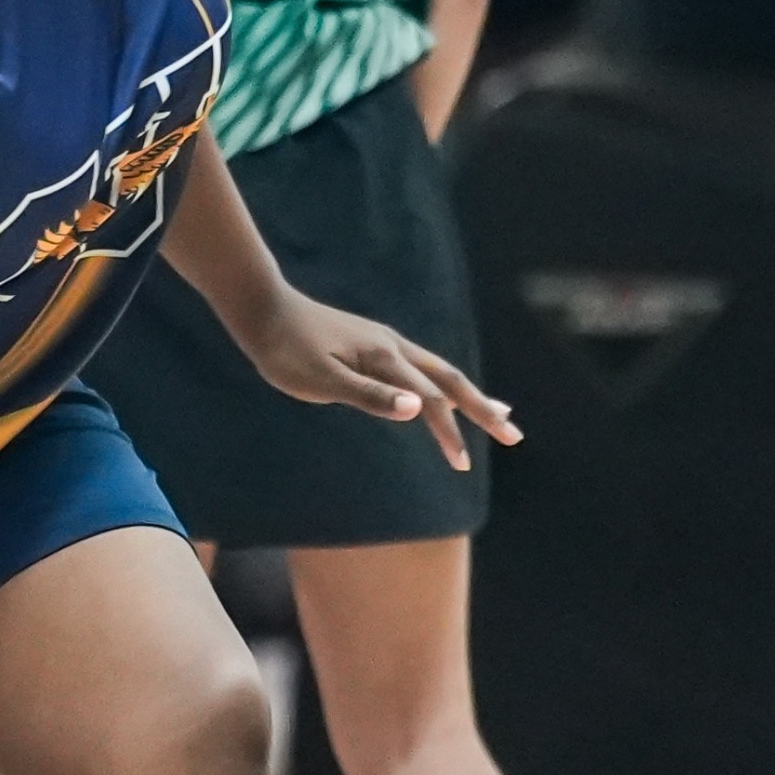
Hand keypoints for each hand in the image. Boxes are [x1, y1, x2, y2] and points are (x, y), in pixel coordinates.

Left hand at [231, 292, 517, 471]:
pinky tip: (438, 396)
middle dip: (482, 410)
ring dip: (468, 395)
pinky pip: (418, 368)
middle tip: (513, 433)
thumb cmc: (284, 350)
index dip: (449, 433)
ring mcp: (383, 343)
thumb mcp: (321, 380)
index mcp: (384, 357)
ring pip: (437, 371)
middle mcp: (392, 347)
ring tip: (495, 411)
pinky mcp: (371, 345)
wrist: (261, 309)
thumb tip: (418, 409)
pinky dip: (440, 385)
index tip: (462, 465)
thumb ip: (368, 395)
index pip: (430, 401)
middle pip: (450, 380)